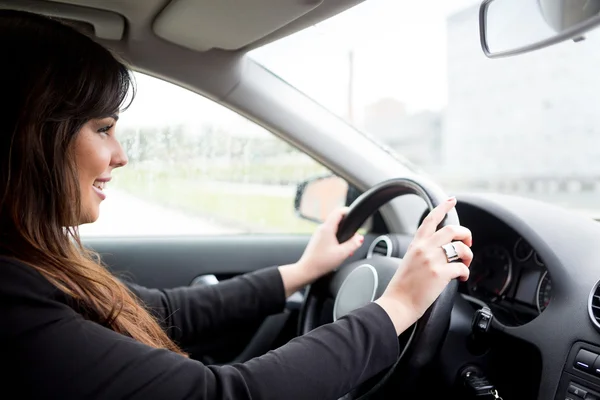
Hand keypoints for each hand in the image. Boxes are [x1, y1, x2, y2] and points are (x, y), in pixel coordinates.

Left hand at [278, 207, 363, 296]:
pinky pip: (329, 235)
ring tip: (347, 247)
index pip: (338, 212)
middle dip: (347, 227)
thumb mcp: (342, 253)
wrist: (307, 270)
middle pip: (337, 220)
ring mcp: (319, 234)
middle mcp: (321, 229)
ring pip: (334, 228)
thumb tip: (360, 238)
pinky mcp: (318, 240)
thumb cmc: (321, 262)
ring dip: (342, 235)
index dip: (348, 211)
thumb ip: (353, 244)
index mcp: (327, 228)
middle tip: (354, 237)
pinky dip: (337, 240)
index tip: (355, 216)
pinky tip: (339, 251)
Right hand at [375, 197, 472, 333]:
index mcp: (416, 244)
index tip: (451, 200)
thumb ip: (423, 252)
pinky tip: (461, 277)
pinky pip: (462, 267)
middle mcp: (424, 249)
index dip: (443, 207)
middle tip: (468, 242)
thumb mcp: (409, 261)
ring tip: (465, 263)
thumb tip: (443, 252)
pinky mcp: (440, 274)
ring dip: (468, 255)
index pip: (430, 219)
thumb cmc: (402, 287)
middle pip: (451, 230)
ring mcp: (432, 260)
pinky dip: (465, 272)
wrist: (398, 303)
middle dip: (465, 234)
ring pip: (460, 248)